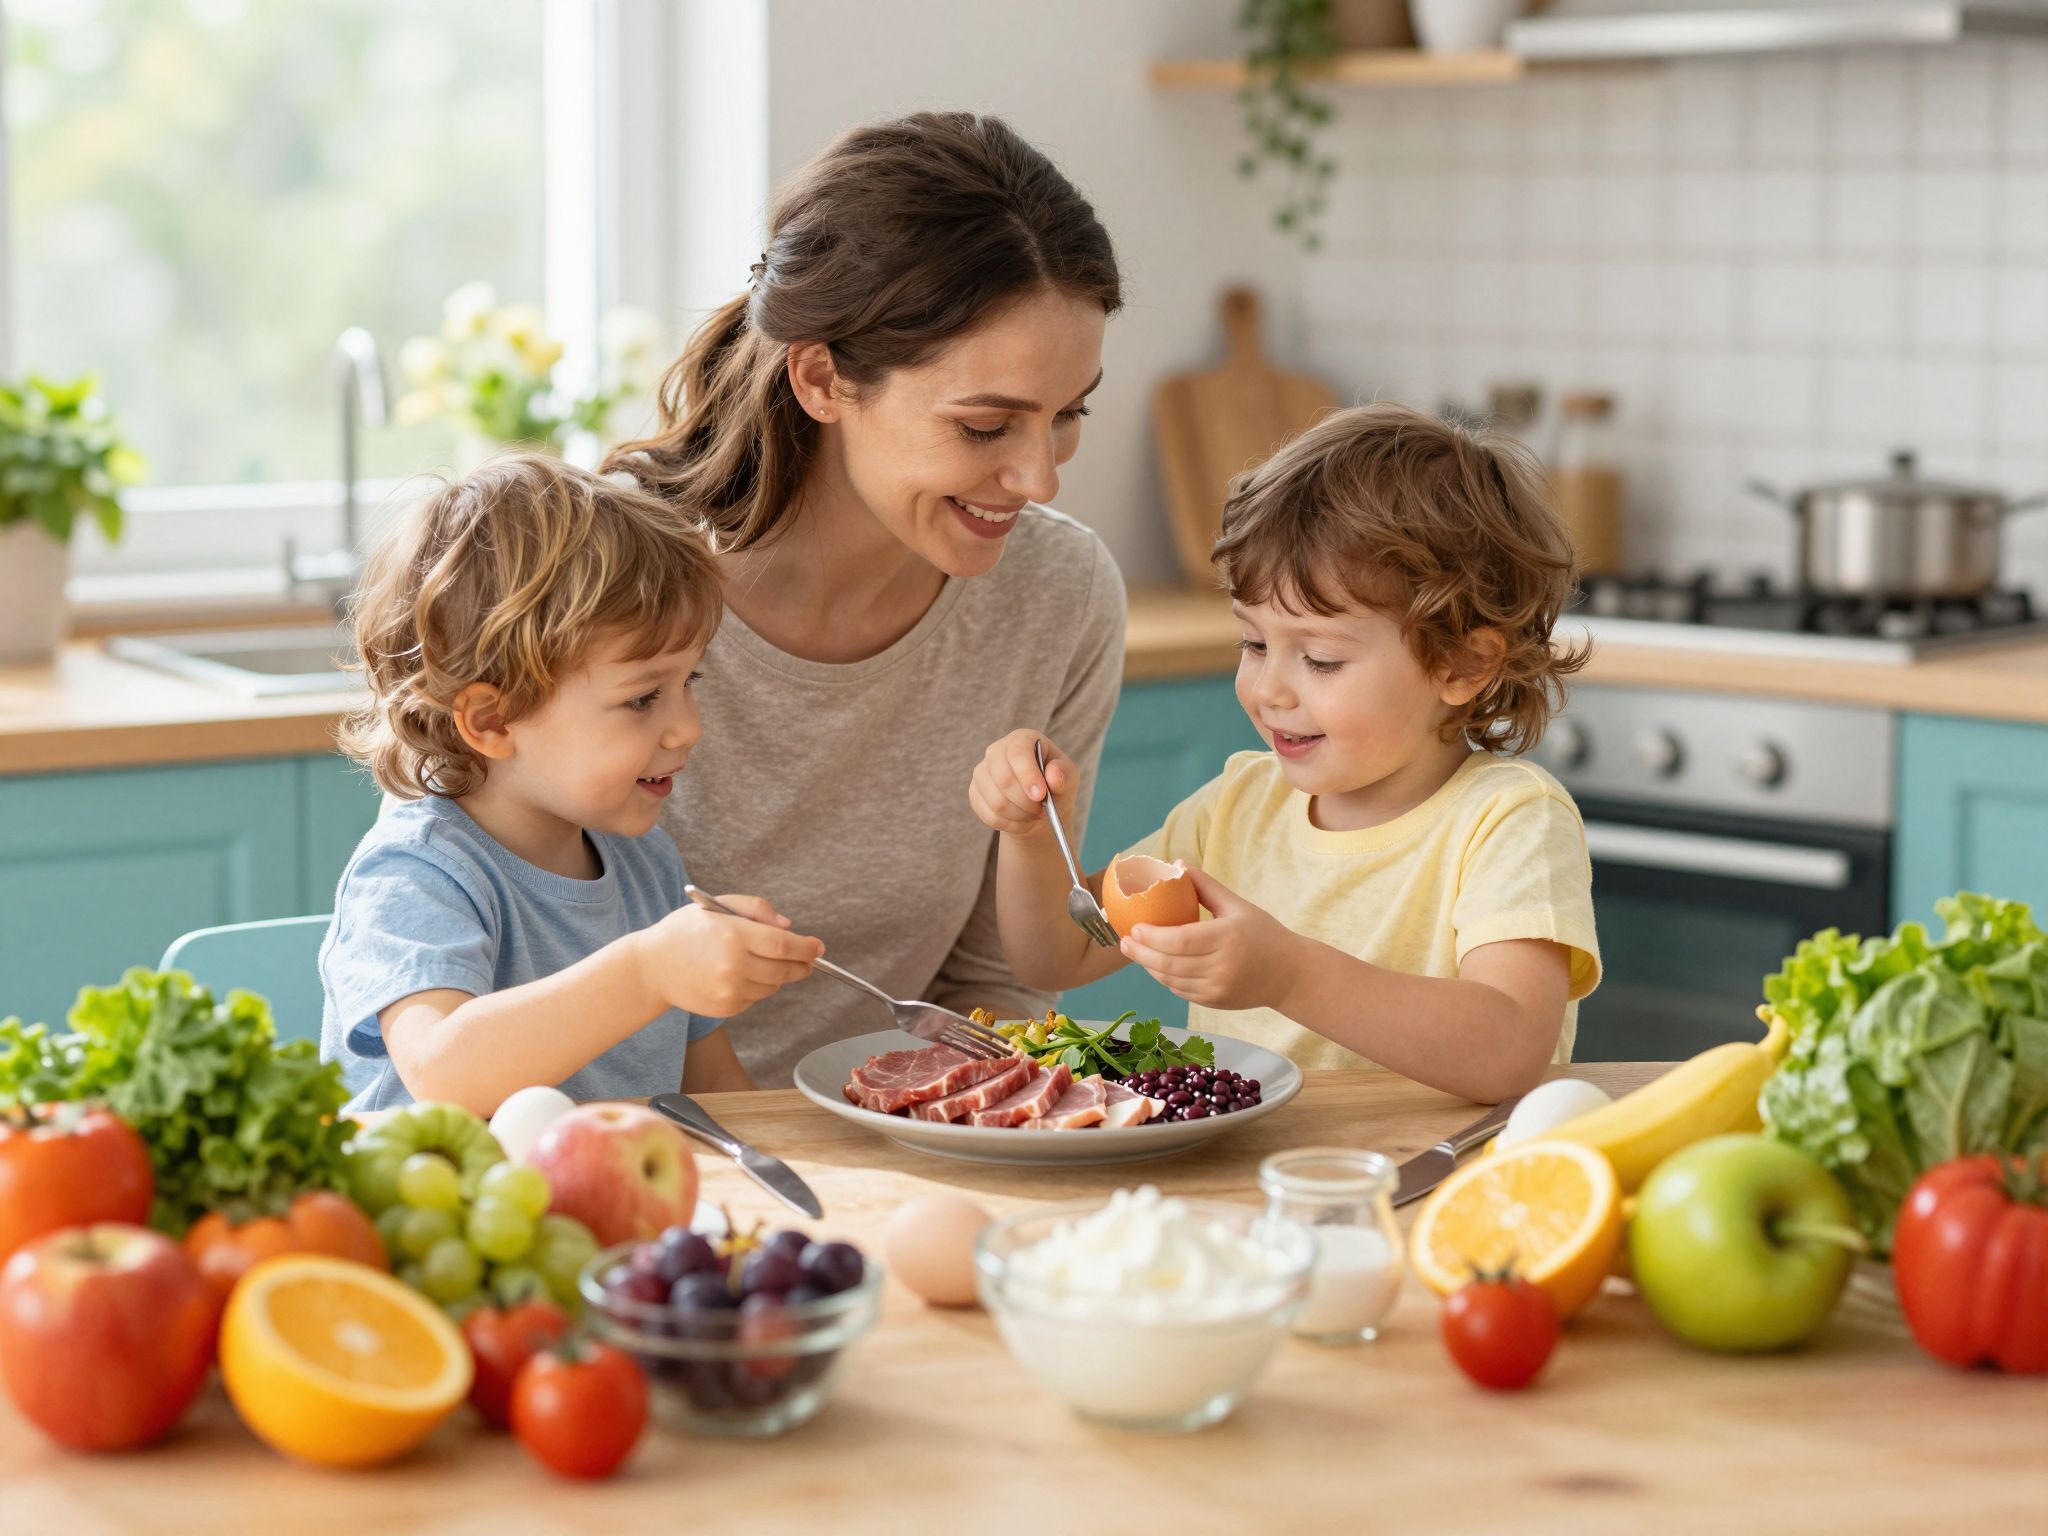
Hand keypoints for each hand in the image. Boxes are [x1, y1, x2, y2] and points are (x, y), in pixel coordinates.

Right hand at [637, 894, 822, 1017]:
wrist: (651, 967)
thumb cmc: (686, 931)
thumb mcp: (717, 906)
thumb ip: (756, 909)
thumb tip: (789, 926)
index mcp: (733, 935)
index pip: (784, 945)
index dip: (806, 947)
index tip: (818, 947)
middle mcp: (733, 966)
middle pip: (785, 970)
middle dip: (802, 965)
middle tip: (808, 960)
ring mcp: (729, 990)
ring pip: (773, 986)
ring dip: (778, 975)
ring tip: (763, 962)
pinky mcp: (726, 1008)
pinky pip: (756, 998)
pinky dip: (758, 987)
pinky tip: (740, 975)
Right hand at [968, 728, 1078, 839]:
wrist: (1039, 802)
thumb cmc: (1055, 784)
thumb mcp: (1068, 778)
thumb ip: (1064, 775)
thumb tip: (1054, 775)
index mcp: (1021, 739)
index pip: (1018, 753)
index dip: (1028, 775)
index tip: (1040, 796)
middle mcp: (996, 751)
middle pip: (1003, 779)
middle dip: (1026, 802)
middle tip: (1043, 811)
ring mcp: (982, 773)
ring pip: (996, 802)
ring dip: (1020, 816)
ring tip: (1035, 815)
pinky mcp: (975, 793)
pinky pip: (989, 815)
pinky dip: (1010, 825)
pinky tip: (1022, 821)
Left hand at [1117, 869, 1297, 1011]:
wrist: (1290, 974)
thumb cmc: (1263, 934)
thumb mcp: (1237, 905)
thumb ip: (1206, 886)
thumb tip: (1177, 864)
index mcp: (1227, 938)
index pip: (1179, 940)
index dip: (1152, 936)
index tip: (1133, 928)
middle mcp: (1222, 967)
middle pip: (1169, 964)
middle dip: (1141, 954)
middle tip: (1123, 942)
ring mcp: (1218, 989)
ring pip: (1172, 981)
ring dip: (1150, 967)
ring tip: (1136, 952)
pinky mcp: (1215, 1003)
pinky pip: (1181, 992)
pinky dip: (1166, 979)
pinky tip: (1157, 966)